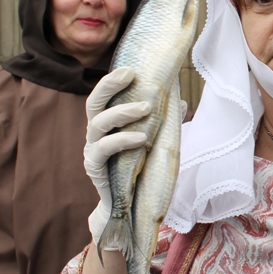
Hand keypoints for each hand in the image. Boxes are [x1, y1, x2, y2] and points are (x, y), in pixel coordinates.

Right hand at [84, 67, 149, 244]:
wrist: (128, 205)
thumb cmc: (140, 167)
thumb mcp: (154, 140)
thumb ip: (163, 122)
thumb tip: (180, 101)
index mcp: (106, 122)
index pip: (104, 95)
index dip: (112, 80)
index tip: (130, 68)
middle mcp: (95, 132)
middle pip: (93, 102)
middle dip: (109, 85)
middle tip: (130, 74)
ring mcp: (92, 149)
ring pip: (98, 122)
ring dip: (122, 112)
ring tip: (146, 108)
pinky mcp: (94, 166)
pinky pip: (104, 149)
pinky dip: (123, 140)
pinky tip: (142, 138)